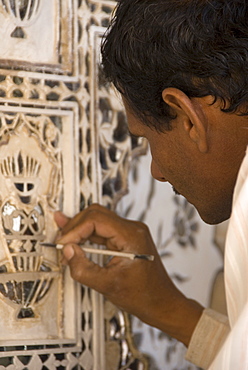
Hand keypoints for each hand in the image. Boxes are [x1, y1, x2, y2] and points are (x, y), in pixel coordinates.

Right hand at [54, 204, 202, 345]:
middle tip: (61, 243)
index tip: (63, 245)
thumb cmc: (144, 295)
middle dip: (75, 227)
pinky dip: (87, 235)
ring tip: (63, 240)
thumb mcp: (107, 285)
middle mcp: (132, 229)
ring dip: (79, 230)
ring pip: (98, 220)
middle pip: (95, 214)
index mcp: (131, 235)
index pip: (96, 219)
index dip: (75, 230)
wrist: (161, 303)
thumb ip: (83, 267)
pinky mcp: (125, 239)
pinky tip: (74, 235)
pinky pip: (102, 231)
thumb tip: (68, 251)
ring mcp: (130, 233)